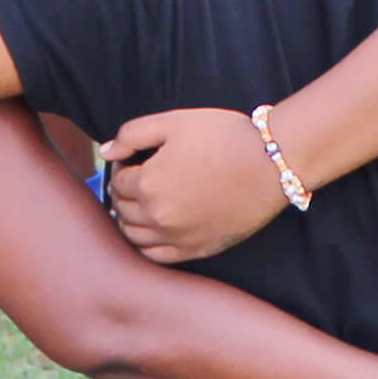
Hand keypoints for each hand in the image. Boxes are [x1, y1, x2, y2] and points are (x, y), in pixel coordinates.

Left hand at [97, 106, 286, 262]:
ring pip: (134, 237)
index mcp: (148, 184)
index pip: (116, 182)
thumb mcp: (174, 122)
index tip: (135, 159)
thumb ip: (132, 134)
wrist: (271, 163)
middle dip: (124, 193)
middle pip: (122, 210)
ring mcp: (177, 237)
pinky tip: (155, 229)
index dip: (122, 167)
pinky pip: (157, 256)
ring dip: (131, 220)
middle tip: (138, 179)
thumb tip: (106, 151)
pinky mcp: (197, 250)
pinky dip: (147, 244)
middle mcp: (157, 216)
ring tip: (144, 203)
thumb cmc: (224, 136)